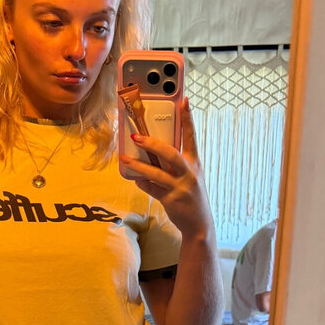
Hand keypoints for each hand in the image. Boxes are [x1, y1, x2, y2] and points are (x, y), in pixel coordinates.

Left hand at [121, 98, 214, 241]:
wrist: (199, 223)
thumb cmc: (191, 196)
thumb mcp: (190, 176)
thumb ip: (176, 163)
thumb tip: (154, 150)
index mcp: (195, 163)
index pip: (191, 136)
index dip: (188, 118)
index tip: (184, 101)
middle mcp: (189, 173)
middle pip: (170, 154)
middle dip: (152, 144)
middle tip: (136, 136)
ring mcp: (180, 187)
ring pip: (156, 173)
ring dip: (139, 165)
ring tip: (125, 158)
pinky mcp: (171, 200)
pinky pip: (152, 189)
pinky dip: (142, 183)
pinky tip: (135, 179)